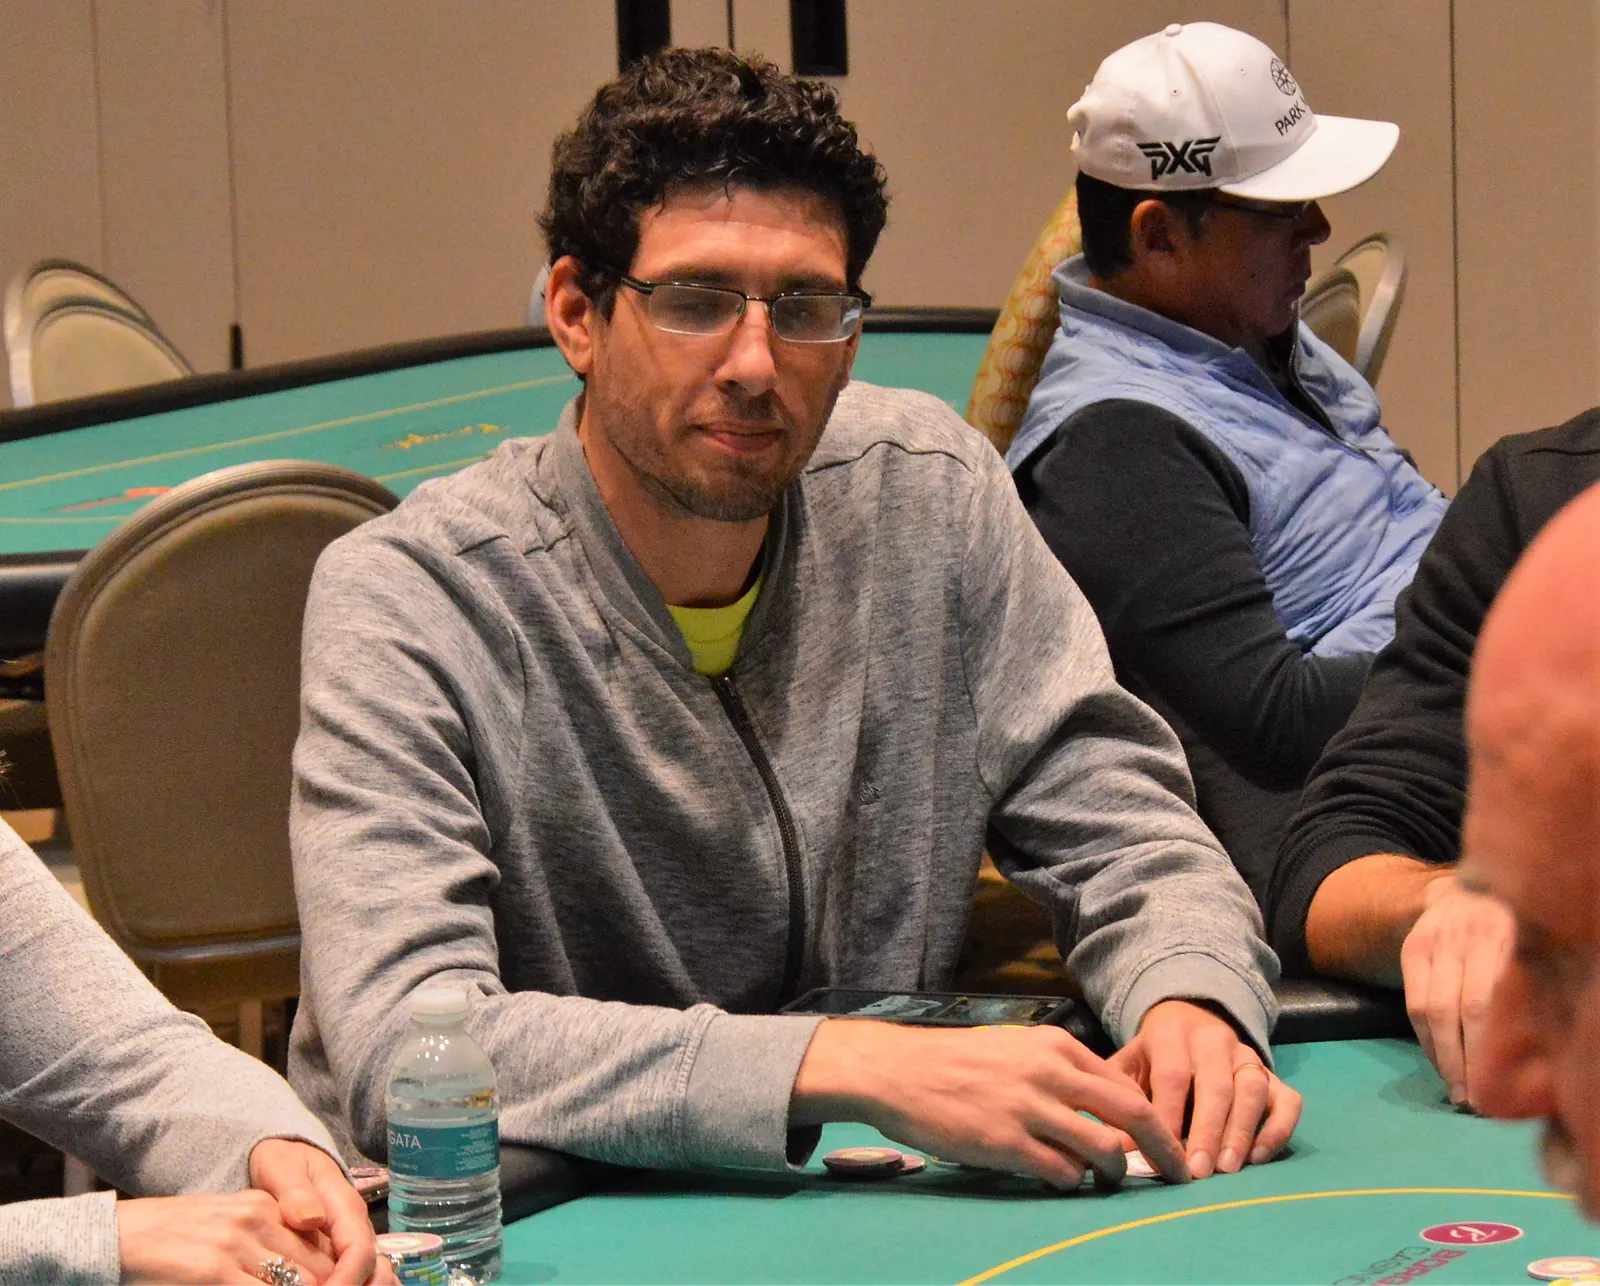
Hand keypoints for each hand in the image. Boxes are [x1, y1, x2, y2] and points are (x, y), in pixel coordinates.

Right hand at [117, 1191, 335, 1283]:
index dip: (334, 1279)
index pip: (323, 1248)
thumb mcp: (230, 1226)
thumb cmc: (175, 1238)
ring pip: (295, 1284)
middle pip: (316, 1269)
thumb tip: (309, 1275)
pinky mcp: (212, 1269)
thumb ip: (268, 1244)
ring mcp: (236, 1243)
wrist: (117, 1236)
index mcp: (267, 1206)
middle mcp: (258, 1218)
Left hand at [249, 1139, 393, 1285]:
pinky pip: (362, 1277)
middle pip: (377, 1271)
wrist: (287, 1156)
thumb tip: (310, 1218)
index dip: (346, 1280)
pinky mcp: (343, 1254)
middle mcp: (356, 1229)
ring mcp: (352, 1243)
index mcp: (345, 1207)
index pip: (359, 1251)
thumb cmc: (283, 1161)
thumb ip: (294, 1190)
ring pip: (376, 1277)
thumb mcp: (281, 1166)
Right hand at [791, 1018, 1188, 1187]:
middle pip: (1132, 1114)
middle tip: (1177, 1174)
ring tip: (1103, 1180)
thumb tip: (1105, 1108)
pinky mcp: (1007, 1142)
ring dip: (1113, 1171)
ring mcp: (1030, 1107)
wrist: (900, 1071)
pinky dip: (1070, 1181)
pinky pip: (1061, 1172)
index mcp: (1056, 1045)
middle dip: (1163, 1149)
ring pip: (1103, 1148)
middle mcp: (1050, 1071)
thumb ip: (1060, 1071)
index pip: (1126, 1085)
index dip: (1154, 1119)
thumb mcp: (1017, 1048)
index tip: (1166, 1143)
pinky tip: (1058, 1178)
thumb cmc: (958, 1062)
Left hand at [1109, 999, 1299, 1178]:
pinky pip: (1288, 1101)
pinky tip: (1259, 1158)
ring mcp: (1249, 1057)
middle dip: (1207, 1131)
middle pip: (1215, 1084)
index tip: (1159, 1155)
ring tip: (1228, 1169)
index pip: (1172, 1074)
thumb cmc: (1153, 1057)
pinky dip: (1278, 1129)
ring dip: (1241, 1131)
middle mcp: (1215, 1040)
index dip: (1167, 1115)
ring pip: (1254, 1089)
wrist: (1189, 1020)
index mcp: (1171, 1033)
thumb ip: (1122, 1098)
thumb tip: (1115, 1145)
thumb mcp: (1130, 1065)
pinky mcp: (1275, 1076)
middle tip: (1197, 1172)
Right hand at [1400, 871, 1514, 1108]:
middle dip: (1470, 1062)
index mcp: (1512, 939)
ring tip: (1458, 1092)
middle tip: (1478, 1102)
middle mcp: (1473, 936)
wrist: (1467, 890)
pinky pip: (1414, 1002)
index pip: (1496, 1004)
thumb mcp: (1534, 952)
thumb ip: (1533, 991)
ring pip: (1434, 1009)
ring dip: (1445, 1058)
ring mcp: (1438, 940)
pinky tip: (1441, 1062)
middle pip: (1466, 1010)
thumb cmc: (1515, 934)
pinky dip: (1426, 1039)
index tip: (1503, 1090)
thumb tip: (1547, 1056)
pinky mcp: (1413, 947)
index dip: (1495, 1050)